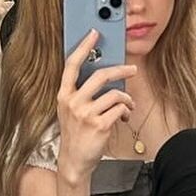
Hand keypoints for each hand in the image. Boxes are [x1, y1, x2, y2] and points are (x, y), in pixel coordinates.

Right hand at [57, 28, 137, 180]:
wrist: (74, 161)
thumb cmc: (75, 135)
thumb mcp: (70, 111)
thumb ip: (81, 94)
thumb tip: (104, 76)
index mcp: (64, 95)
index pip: (72, 65)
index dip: (83, 47)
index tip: (94, 34)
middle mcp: (73, 102)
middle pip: (101, 75)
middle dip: (121, 70)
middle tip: (132, 69)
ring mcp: (86, 114)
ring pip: (115, 94)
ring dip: (127, 98)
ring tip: (128, 105)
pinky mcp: (100, 125)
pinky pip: (120, 109)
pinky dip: (126, 111)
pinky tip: (124, 117)